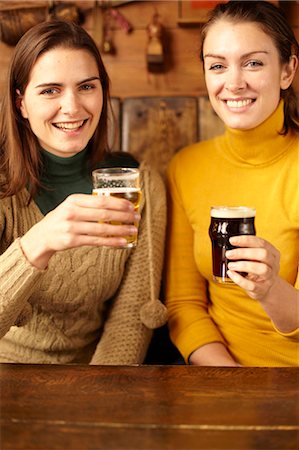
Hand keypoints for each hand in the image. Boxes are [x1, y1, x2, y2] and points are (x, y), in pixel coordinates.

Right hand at [20, 193, 139, 268]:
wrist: (42, 236)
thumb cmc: (61, 219)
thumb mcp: (71, 206)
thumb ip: (89, 204)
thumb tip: (116, 204)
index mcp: (74, 200)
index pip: (102, 200)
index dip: (119, 203)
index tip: (132, 206)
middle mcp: (72, 212)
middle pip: (104, 214)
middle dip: (123, 216)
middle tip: (136, 218)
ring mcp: (72, 227)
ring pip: (102, 229)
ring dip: (121, 230)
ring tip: (133, 230)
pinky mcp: (72, 241)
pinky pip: (96, 241)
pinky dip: (111, 241)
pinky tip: (122, 242)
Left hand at [226, 235, 279, 300]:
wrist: (266, 289)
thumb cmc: (257, 269)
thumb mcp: (256, 258)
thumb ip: (247, 250)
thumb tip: (230, 245)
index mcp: (273, 253)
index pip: (261, 243)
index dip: (246, 240)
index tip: (232, 240)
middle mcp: (274, 264)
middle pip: (263, 254)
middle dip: (244, 252)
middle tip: (229, 254)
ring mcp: (270, 278)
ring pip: (262, 269)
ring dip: (243, 265)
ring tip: (230, 265)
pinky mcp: (262, 289)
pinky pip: (252, 285)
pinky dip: (239, 279)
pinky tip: (231, 274)